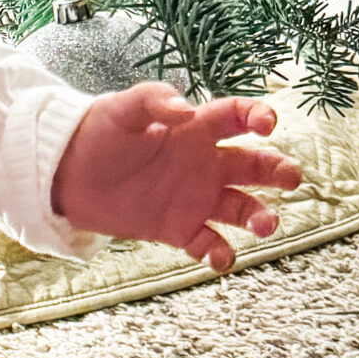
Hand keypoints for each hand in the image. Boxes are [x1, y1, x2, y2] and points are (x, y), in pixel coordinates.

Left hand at [50, 84, 302, 274]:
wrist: (67, 173)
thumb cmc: (99, 131)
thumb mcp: (123, 106)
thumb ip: (154, 100)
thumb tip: (185, 110)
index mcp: (197, 127)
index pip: (237, 117)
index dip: (257, 116)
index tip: (266, 123)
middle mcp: (206, 163)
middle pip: (254, 166)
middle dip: (277, 171)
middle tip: (290, 178)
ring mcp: (196, 198)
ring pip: (241, 208)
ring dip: (259, 216)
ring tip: (265, 224)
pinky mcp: (179, 228)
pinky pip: (208, 243)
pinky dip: (219, 253)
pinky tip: (221, 257)